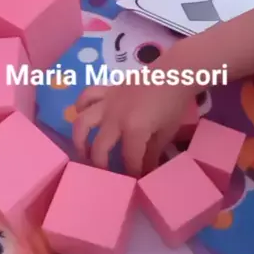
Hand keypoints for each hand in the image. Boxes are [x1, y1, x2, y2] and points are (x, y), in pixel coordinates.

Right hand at [72, 73, 194, 176]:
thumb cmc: (173, 103)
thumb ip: (152, 153)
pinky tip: (82, 115)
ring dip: (79, 140)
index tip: (135, 181)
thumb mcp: (166, 132)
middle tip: (105, 173)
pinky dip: (80, 106)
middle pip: (100, 147)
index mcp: (134, 129)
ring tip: (82, 151)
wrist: (174, 73)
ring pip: (82, 123)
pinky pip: (86, 97)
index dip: (132, 173)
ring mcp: (108, 103)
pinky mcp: (106, 90)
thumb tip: (146, 171)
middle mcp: (115, 118)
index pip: (129, 160)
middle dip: (100, 165)